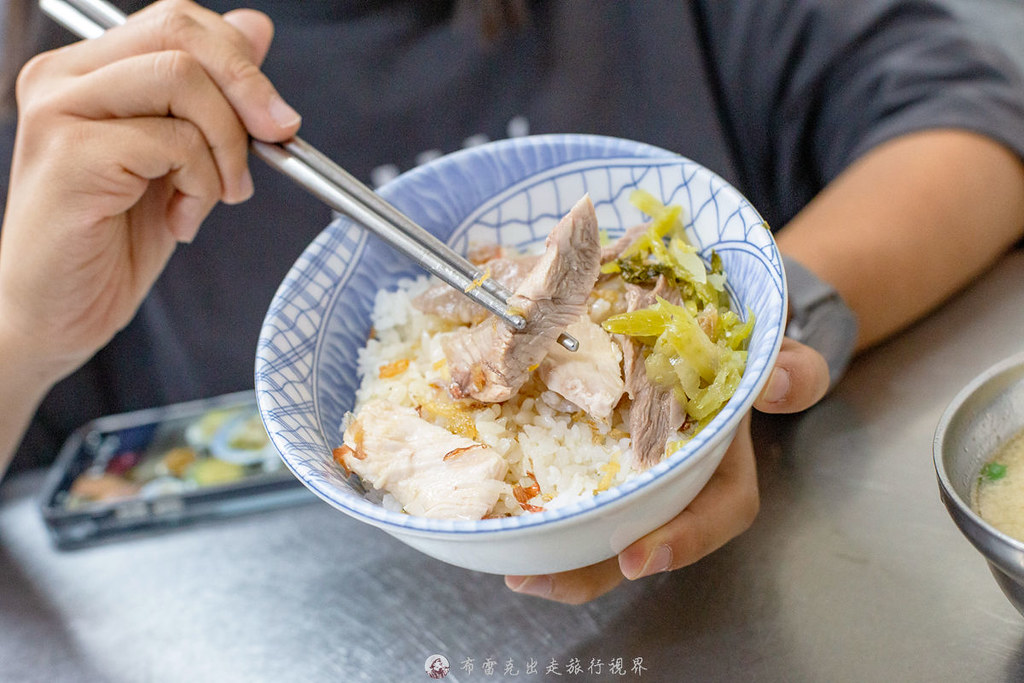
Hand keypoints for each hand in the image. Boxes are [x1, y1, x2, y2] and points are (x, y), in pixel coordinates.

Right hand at [0, 0, 300, 382]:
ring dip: (226, 148)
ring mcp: (59, 112)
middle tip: (276, 141)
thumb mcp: (178, 161)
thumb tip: (256, 28)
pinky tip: (182, 221)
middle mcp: (64, 79)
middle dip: (249, 89)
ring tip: (215, 198)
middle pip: (182, 34)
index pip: (178, 21)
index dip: (240, 60)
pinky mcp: (69, 155)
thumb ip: (211, 95)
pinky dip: (200, 186)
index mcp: (88, 71)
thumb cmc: (111, 243)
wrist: (55, 316)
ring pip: (184, 80)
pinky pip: (172, 142)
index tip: (276, 118)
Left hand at [504, 337, 829, 603]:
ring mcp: (634, 475)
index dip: (683, 541)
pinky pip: (572, 486)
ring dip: (561, 554)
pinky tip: (504, 517)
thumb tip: (779, 382)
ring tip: (517, 570)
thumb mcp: (770, 355)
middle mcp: (676, 482)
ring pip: (603, 526)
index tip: (639, 557)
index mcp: (723, 464)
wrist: (701, 329)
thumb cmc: (735, 350)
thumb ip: (790, 368)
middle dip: (596, 568)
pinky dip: (542, 503)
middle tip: (543, 580)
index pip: (718, 512)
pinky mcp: (597, 459)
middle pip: (643, 539)